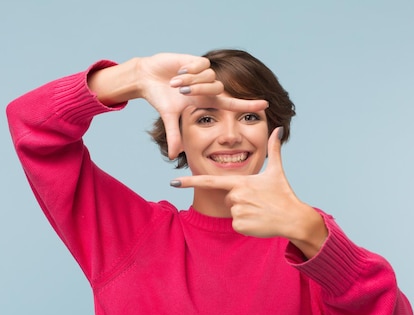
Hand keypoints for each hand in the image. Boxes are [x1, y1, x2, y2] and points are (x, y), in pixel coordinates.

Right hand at [135, 54, 268, 158]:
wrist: (148, 78)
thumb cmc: (160, 98)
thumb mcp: (169, 117)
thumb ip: (174, 136)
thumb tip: (174, 155)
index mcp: (206, 101)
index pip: (232, 103)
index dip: (248, 104)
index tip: (266, 105)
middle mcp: (208, 87)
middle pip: (217, 88)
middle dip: (198, 89)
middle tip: (181, 92)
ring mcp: (203, 73)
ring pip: (208, 76)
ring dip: (190, 80)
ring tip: (174, 82)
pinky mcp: (196, 60)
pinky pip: (201, 65)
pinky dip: (190, 69)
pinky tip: (179, 70)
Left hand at [171, 127, 327, 257]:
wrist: (293, 218)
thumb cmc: (283, 194)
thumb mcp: (276, 171)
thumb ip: (273, 149)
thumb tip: (278, 130)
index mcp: (240, 182)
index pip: (210, 181)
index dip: (189, 181)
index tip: (172, 182)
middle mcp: (236, 196)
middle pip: (228, 197)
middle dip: (240, 199)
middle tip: (258, 201)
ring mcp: (237, 211)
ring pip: (232, 211)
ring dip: (244, 212)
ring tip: (260, 210)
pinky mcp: (239, 226)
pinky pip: (236, 224)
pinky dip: (246, 224)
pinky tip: (258, 221)